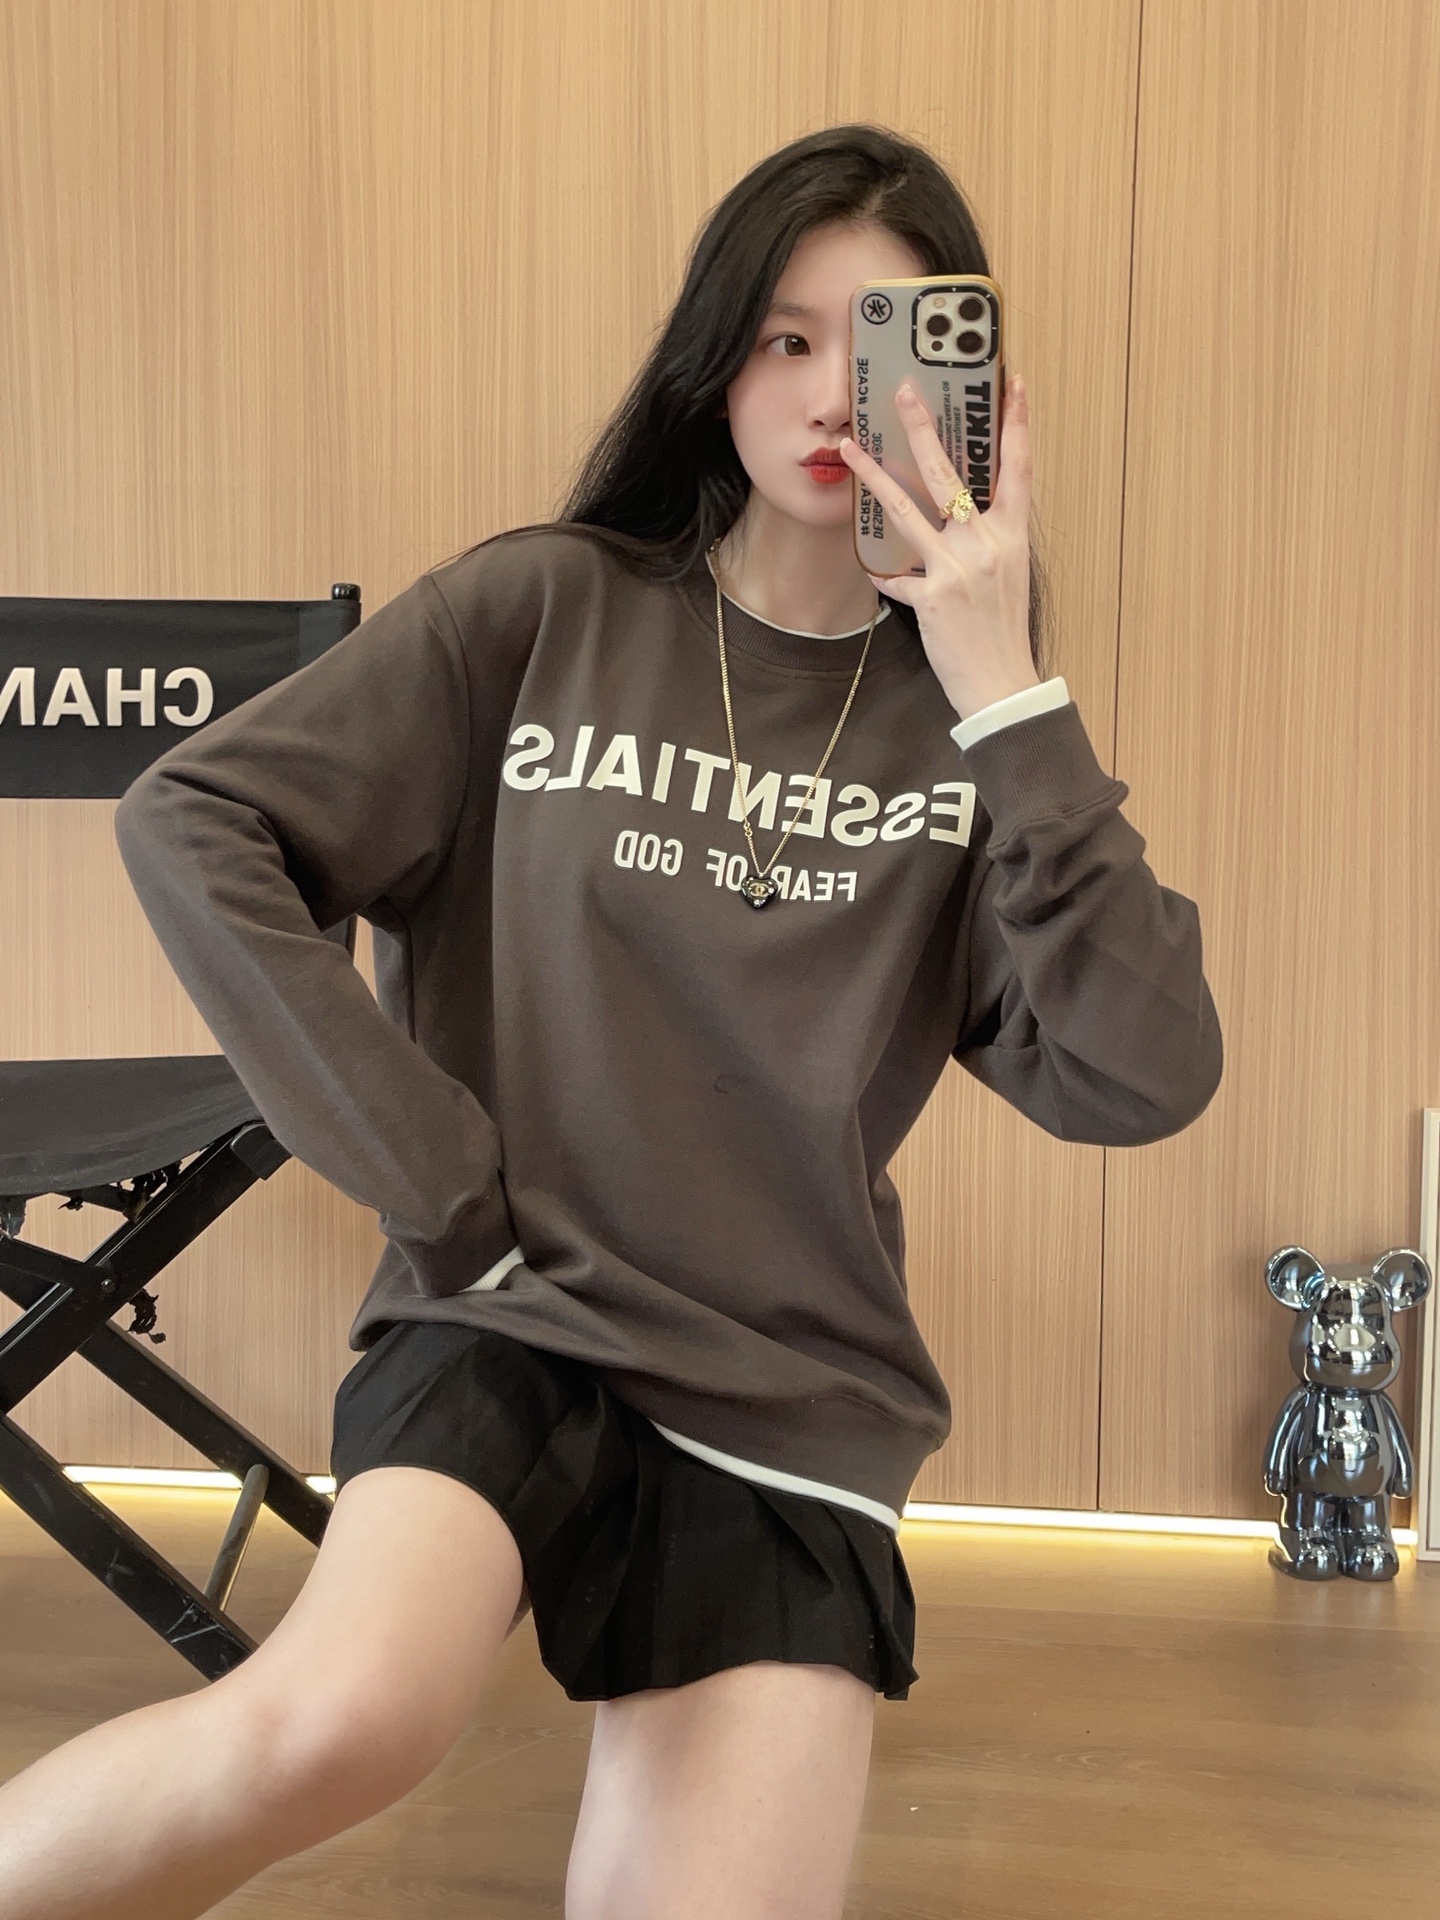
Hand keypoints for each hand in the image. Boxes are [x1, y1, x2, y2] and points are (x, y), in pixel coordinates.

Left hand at [840, 374, 1039, 721]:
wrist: (1002, 683)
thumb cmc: (1003, 629)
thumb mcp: (1009, 574)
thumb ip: (988, 539)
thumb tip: (962, 511)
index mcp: (1012, 535)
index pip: (1019, 467)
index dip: (1018, 423)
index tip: (1014, 381)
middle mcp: (986, 545)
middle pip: (949, 474)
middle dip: (923, 428)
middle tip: (904, 391)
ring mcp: (956, 569)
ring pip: (907, 510)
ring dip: (873, 476)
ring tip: (849, 448)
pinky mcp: (931, 598)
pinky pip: (895, 576)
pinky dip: (884, 574)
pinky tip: (872, 569)